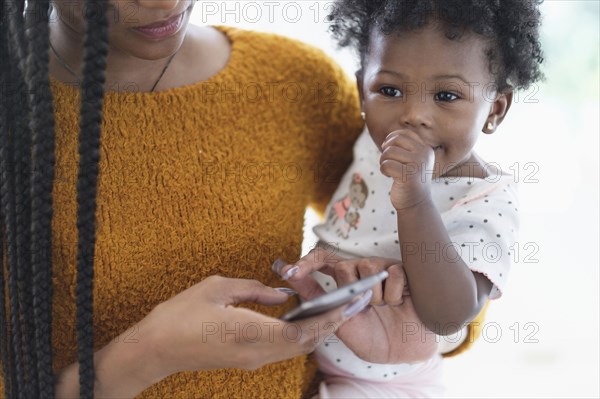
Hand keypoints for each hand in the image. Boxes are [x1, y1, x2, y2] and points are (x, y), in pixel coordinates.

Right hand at [140, 275, 358, 378]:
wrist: (155, 350)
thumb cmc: (180, 315)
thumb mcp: (216, 288)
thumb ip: (254, 289)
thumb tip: (282, 294)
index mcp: (250, 332)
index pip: (303, 331)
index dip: (330, 318)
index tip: (350, 303)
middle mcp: (256, 353)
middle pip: (306, 343)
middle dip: (332, 324)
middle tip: (351, 303)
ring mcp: (252, 361)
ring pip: (296, 349)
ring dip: (318, 331)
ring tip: (334, 308)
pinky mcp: (246, 362)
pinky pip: (283, 350)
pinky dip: (301, 336)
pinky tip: (305, 318)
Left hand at [275, 247, 437, 363]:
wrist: (405, 352)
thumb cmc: (372, 338)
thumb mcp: (340, 323)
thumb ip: (319, 301)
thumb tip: (292, 279)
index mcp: (344, 280)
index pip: (321, 259)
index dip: (304, 262)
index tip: (287, 273)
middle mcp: (361, 270)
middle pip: (343, 266)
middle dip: (349, 290)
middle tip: (364, 308)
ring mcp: (382, 269)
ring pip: (368, 269)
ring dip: (375, 298)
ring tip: (384, 309)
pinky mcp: (403, 271)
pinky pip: (392, 275)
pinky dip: (394, 296)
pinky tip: (400, 304)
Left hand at [380, 129, 434, 209]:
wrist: (416, 204)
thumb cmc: (410, 180)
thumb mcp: (411, 160)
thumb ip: (403, 148)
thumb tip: (386, 140)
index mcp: (426, 149)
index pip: (404, 134)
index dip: (391, 139)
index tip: (389, 151)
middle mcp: (424, 155)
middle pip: (395, 141)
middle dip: (386, 150)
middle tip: (388, 161)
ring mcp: (418, 165)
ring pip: (389, 152)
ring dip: (383, 161)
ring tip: (389, 170)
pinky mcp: (408, 176)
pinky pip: (386, 165)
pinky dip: (384, 170)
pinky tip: (390, 177)